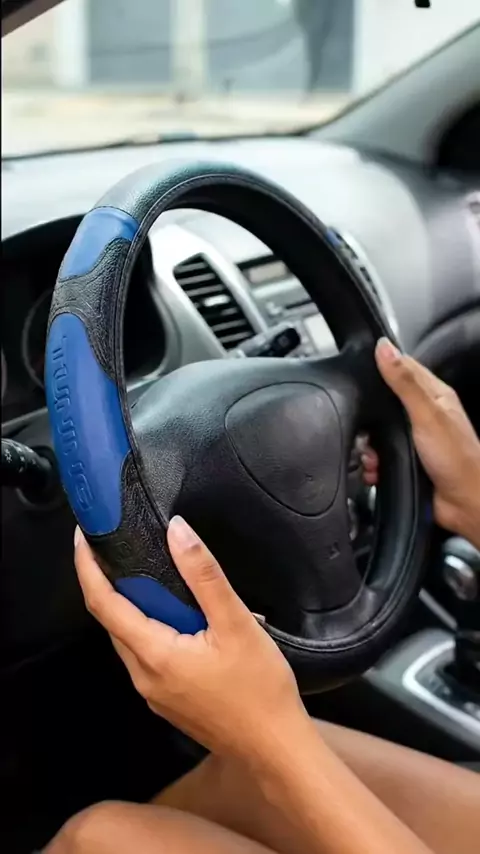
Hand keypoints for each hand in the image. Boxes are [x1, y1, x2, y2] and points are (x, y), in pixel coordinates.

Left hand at [74, 518, 306, 762]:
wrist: (275, 747)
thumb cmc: (260, 690)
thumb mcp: (237, 623)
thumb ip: (204, 575)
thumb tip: (177, 531)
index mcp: (154, 655)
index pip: (103, 604)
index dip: (87, 567)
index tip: (82, 537)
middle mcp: (144, 677)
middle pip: (113, 621)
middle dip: (109, 582)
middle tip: (119, 547)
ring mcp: (154, 693)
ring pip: (131, 639)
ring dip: (135, 606)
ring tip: (156, 575)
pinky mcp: (168, 700)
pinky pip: (148, 656)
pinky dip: (154, 629)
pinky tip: (185, 618)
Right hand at [364, 339, 479, 545]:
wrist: (466, 505)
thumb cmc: (458, 460)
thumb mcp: (427, 415)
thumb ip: (404, 382)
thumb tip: (383, 347)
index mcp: (434, 395)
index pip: (402, 367)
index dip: (381, 366)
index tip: (360, 372)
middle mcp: (423, 415)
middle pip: (384, 401)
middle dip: (369, 416)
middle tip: (366, 428)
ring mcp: (414, 439)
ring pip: (378, 432)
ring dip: (369, 445)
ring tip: (371, 456)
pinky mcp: (405, 461)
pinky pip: (379, 456)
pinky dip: (372, 464)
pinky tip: (374, 470)